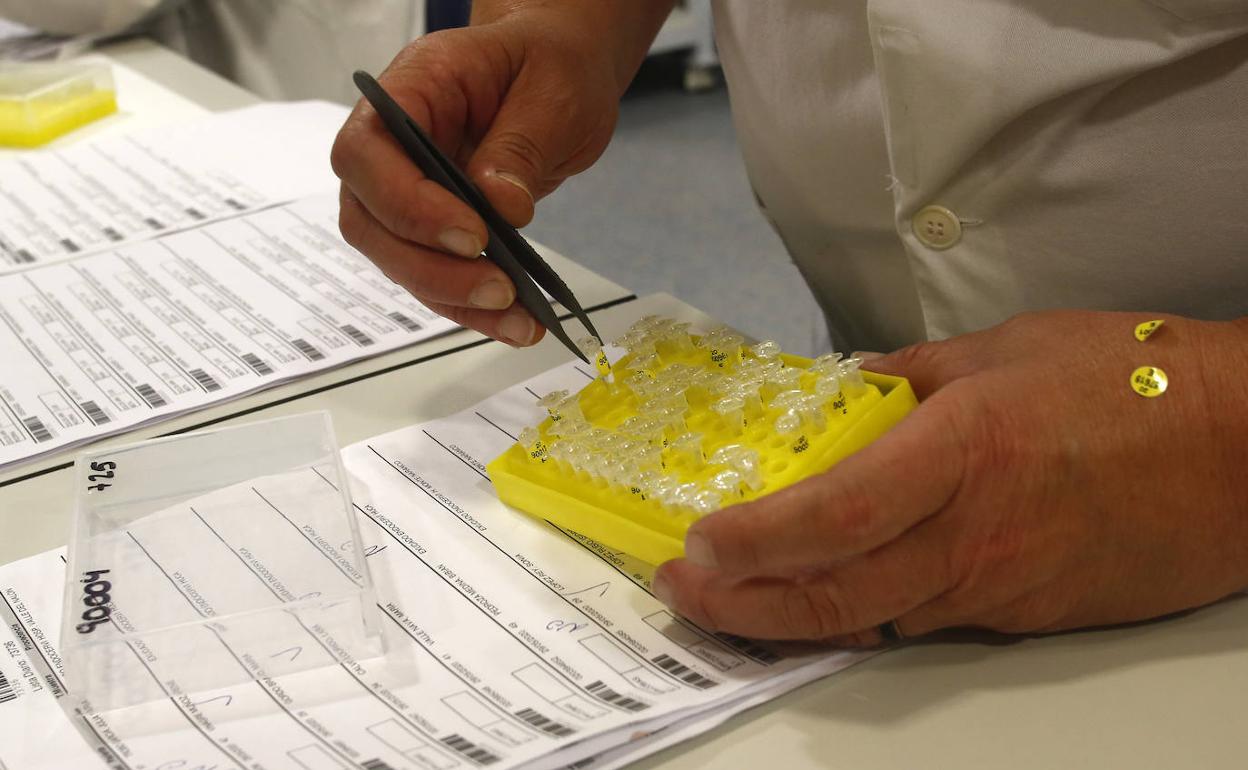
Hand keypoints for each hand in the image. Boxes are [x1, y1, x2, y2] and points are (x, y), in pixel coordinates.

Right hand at [331, 8, 635, 345]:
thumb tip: (501, 207)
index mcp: (408, 90)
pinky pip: (437, 276)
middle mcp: (391, 146)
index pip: (368, 155)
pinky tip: (517, 323)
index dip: (407, 204)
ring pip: (399, 260)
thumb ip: (520, 145)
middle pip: (371, 221)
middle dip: (430, 267)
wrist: (561, 72)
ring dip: (454, 298)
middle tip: (499, 286)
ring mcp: (407, 191)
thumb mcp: (552, 90)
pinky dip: (474, 307)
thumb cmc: (548, 63)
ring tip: (519, 320)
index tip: (471, 235)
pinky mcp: (434, 229)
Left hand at [653, 311, 1247, 643]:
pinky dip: (861, 613)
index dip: (755, 539)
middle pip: (834, 594)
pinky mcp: (1026, 615)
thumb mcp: (1011, 349)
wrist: (1247, 455)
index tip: (696, 544)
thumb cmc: (1138, 383)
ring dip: (788, 616)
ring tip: (731, 598)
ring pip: (872, 620)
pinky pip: (924, 619)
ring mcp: (1001, 586)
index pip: (835, 516)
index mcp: (965, 453)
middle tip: (683, 591)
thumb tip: (850, 386)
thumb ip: (918, 374)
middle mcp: (974, 536)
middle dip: (742, 604)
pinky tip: (824, 595)